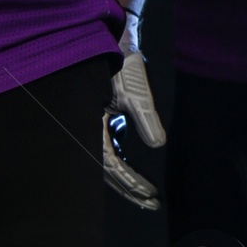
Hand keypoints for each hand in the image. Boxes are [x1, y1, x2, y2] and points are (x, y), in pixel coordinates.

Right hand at [101, 39, 166, 210]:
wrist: (106, 41)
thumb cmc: (120, 63)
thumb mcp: (136, 90)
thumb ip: (146, 117)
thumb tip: (158, 144)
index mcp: (92, 124)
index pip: (112, 164)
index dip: (132, 182)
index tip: (151, 195)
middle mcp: (88, 130)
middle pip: (106, 171)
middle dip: (129, 190)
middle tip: (151, 204)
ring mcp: (91, 128)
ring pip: (105, 164)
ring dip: (124, 181)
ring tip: (145, 197)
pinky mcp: (96, 123)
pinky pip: (105, 151)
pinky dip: (119, 165)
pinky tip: (130, 175)